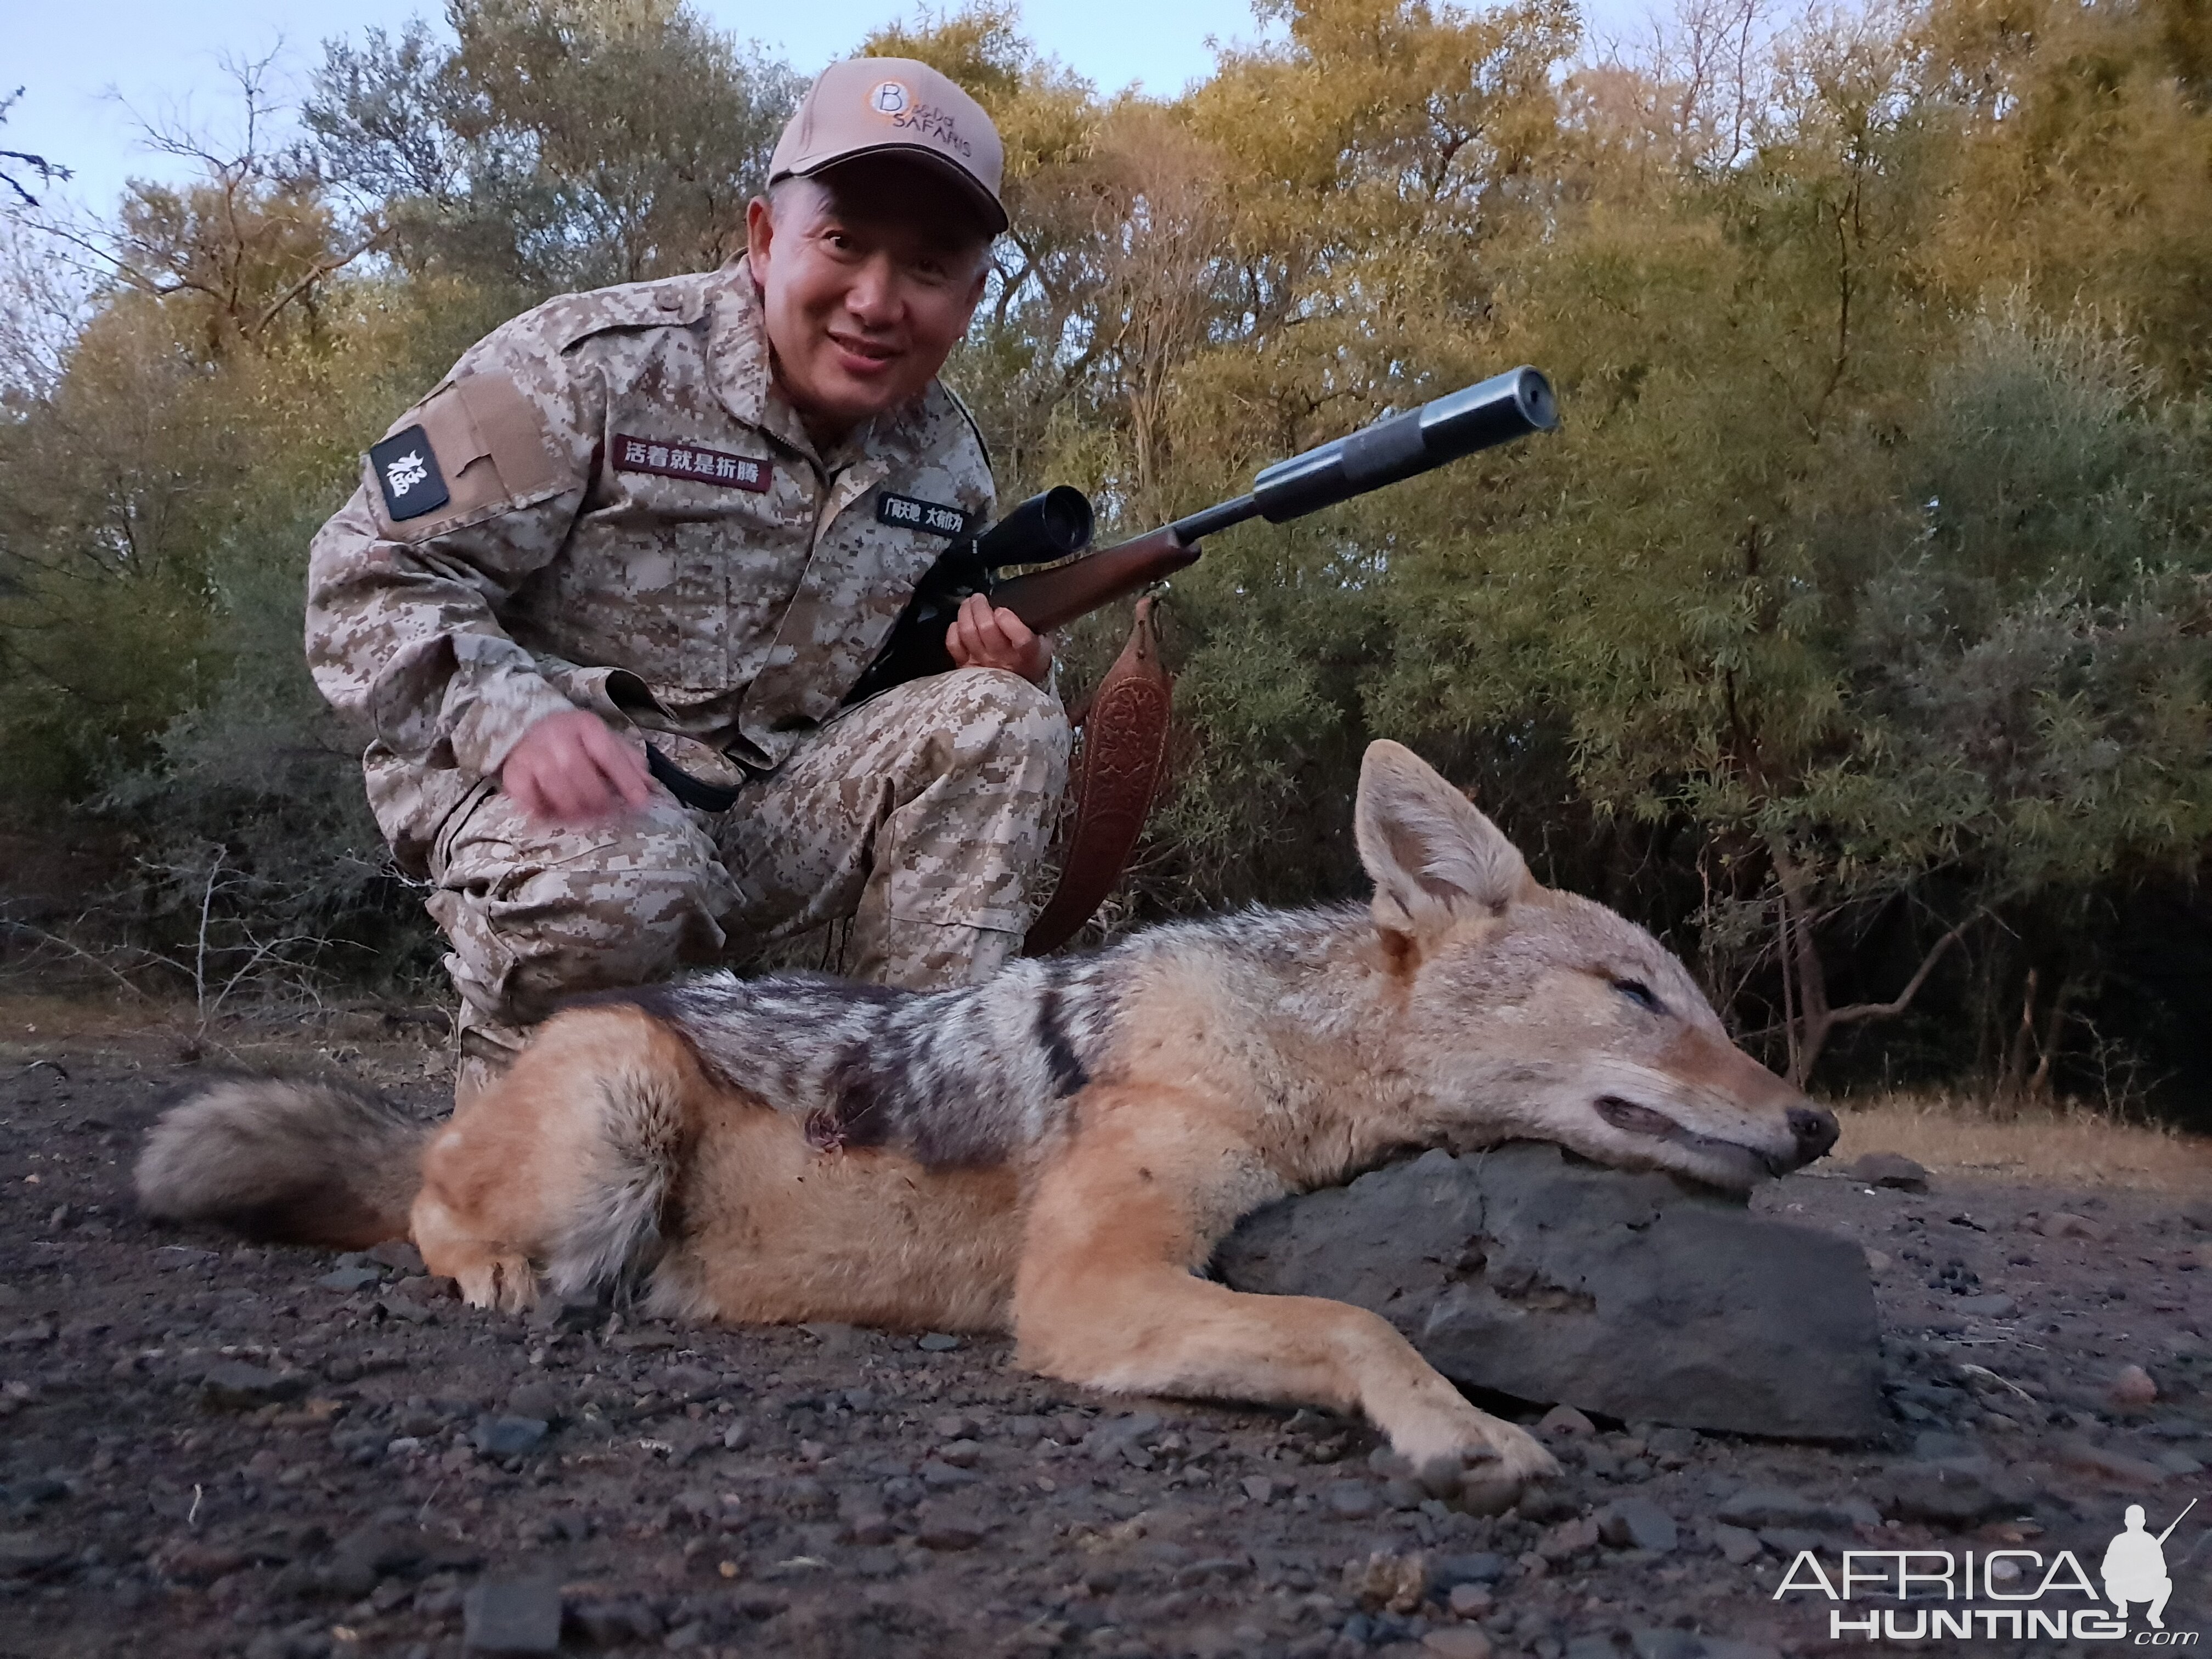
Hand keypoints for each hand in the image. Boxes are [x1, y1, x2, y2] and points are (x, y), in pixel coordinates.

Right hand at [499, 709, 653, 824]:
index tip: (641, 803)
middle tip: (606, 814)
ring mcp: (532, 753)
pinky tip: (554, 816)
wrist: (528, 728)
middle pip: (578, 771)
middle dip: (597, 799)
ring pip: (554, 785)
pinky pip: (527, 797)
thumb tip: (649, 785)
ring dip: (573, 809)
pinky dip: (541, 811)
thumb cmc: (575, 741)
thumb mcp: (604, 741)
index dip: (626, 780)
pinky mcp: (514, 772)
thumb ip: (628, 762)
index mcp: (585, 726)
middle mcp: (556, 736)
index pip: (608, 753)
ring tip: (584, 818)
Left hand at [945, 591, 1052, 685]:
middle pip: (987, 628)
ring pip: (968, 632)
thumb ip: (1035, 626)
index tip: (1002, 610)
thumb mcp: (1043, 644)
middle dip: (980, 606)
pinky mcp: (965, 666)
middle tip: (979, 598)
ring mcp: (982, 663)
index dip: (1009, 621)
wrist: (1016, 688)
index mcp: (1028, 654)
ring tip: (969, 604)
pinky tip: (959, 623)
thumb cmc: (1028, 660)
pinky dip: (954, 630)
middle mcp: (1003, 659)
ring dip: (965, 612)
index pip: (1021, 639)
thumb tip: (1024, 602)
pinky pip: (954, 644)